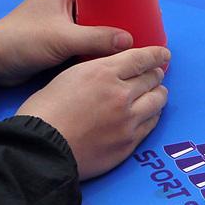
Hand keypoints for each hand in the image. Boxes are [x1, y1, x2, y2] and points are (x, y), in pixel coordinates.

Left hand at [0, 0, 131, 85]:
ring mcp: (65, 18)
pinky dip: (103, 39)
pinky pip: (90, 33)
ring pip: (98, 17)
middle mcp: (66, 0)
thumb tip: (129, 41)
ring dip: (113, 26)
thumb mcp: (63, 38)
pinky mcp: (63, 36)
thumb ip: (96, 38)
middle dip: (122, 7)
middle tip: (143, 16)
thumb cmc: (22, 40)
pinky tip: (118, 48)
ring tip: (137, 32)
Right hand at [17, 46, 169, 179]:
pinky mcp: (130, 142)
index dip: (155, 55)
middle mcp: (121, 94)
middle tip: (154, 76)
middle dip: (155, 75)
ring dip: (157, 95)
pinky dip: (152, 115)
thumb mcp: (68, 77)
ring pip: (158, 101)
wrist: (41, 150)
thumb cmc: (44, 112)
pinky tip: (147, 114)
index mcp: (103, 73)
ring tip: (154, 94)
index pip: (141, 58)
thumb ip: (96, 72)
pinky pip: (151, 123)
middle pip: (153, 79)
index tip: (163, 55)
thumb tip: (114, 72)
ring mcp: (128, 120)